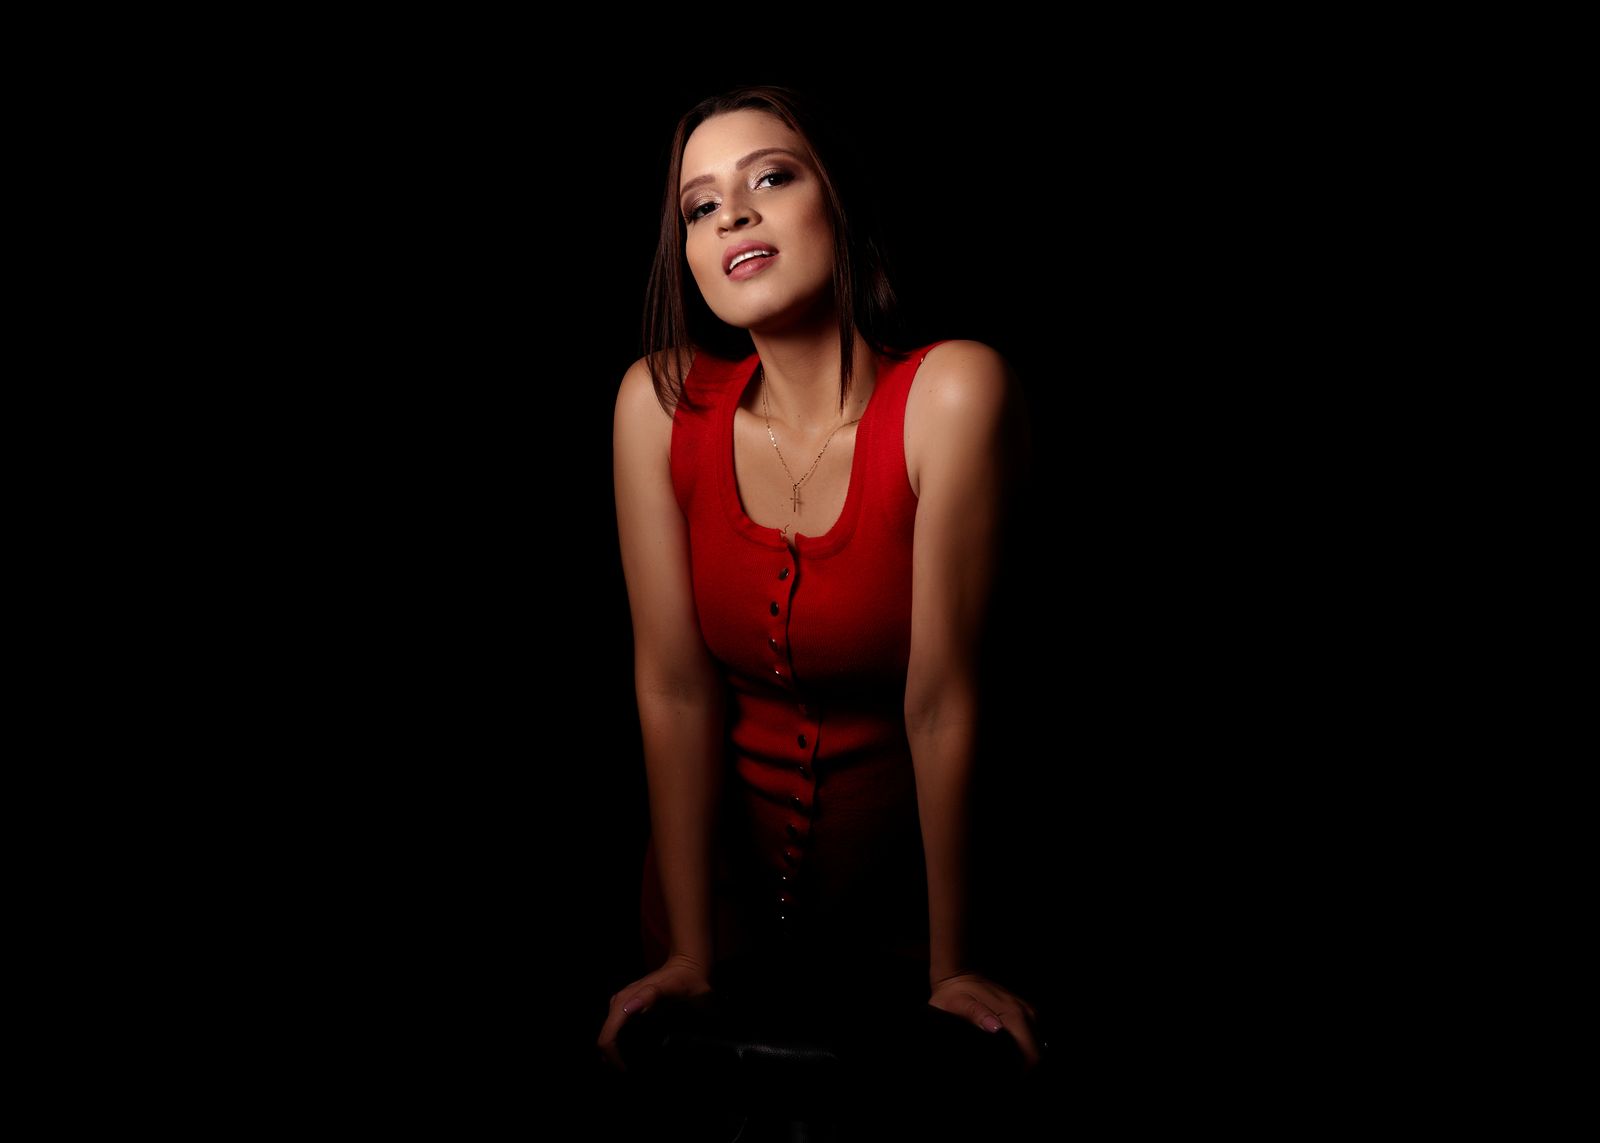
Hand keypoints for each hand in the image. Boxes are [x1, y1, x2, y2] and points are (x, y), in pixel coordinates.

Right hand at [596, 953, 712, 1071]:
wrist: (688, 966)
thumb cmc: (683, 980)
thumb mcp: (671, 987)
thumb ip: (652, 995)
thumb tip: (629, 1008)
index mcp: (625, 1001)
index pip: (608, 1037)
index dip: (614, 1059)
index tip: (628, 1071)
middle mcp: (619, 1002)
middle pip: (605, 1039)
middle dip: (613, 1059)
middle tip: (631, 1072)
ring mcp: (622, 1004)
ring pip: (610, 1035)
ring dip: (616, 1053)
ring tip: (633, 1067)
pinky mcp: (627, 1006)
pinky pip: (617, 1030)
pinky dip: (621, 1044)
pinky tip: (634, 1054)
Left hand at [928, 971, 1044, 1071]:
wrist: (959, 974)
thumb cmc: (955, 993)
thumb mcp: (958, 1005)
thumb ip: (977, 1016)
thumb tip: (995, 1028)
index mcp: (1013, 1014)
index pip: (1031, 1053)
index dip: (1024, 1071)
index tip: (1011, 1078)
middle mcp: (1026, 1012)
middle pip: (1037, 1052)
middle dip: (1026, 1067)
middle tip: (1007, 1075)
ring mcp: (1027, 1011)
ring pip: (1037, 1045)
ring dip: (1026, 1058)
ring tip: (1009, 1067)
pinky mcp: (1025, 1011)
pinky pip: (1032, 1036)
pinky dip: (1025, 1048)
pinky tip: (1011, 1055)